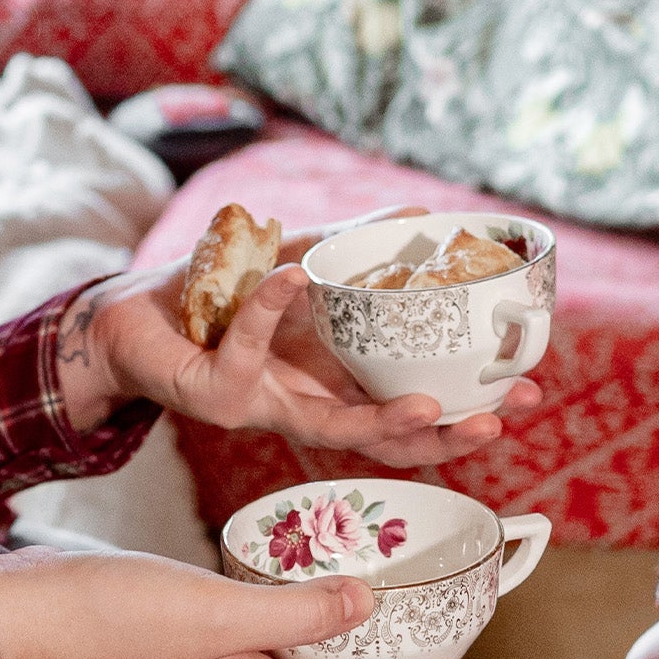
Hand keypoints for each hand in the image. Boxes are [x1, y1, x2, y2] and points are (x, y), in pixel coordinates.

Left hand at [56, 211, 545, 466]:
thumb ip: (356, 247)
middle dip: (448, 437)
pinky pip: (249, 347)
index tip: (523, 390)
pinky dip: (271, 308)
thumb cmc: (220, 299)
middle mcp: (309, 408)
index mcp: (337, 385)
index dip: (468, 409)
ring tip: (430, 404)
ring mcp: (265, 406)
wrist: (135, 316)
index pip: (415, 411)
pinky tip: (294, 276)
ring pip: (334, 429)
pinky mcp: (216, 393)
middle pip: (391, 442)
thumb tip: (423, 216)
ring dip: (385, 420)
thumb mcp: (300, 263)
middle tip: (498, 419)